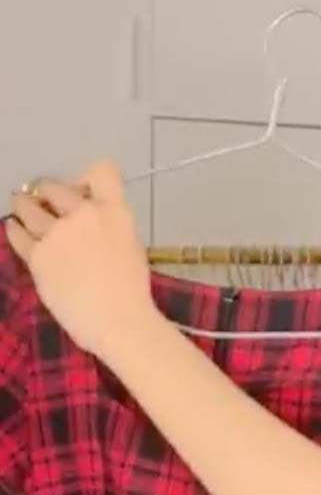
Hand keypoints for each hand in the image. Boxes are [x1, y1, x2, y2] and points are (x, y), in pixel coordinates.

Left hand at [7, 161, 155, 360]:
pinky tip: (15, 229)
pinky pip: (17, 233)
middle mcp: (83, 214)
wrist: (118, 322)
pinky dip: (15, 229)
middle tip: (46, 204)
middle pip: (55, 186)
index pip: (102, 171)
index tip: (82, 189)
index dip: (88, 177)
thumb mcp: (130, 246)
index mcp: (114, 212)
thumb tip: (88, 222)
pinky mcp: (37, 256)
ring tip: (21, 209)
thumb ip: (110, 225)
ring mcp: (57, 233)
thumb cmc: (132, 292)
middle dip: (49, 193)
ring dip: (24, 206)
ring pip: (28, 205)